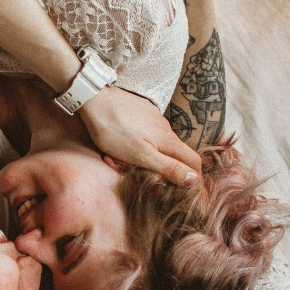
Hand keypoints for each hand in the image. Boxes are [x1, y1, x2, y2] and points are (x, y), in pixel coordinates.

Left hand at [80, 86, 201, 183]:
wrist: (95, 100)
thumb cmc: (115, 131)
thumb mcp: (141, 156)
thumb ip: (169, 167)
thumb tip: (194, 179)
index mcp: (169, 141)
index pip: (194, 162)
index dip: (193, 177)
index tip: (183, 188)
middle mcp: (166, 128)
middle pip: (175, 155)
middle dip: (161, 169)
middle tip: (136, 174)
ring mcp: (154, 118)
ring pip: (158, 144)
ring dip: (143, 157)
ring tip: (118, 159)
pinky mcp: (142, 112)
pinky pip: (145, 133)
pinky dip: (135, 144)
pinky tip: (118, 145)